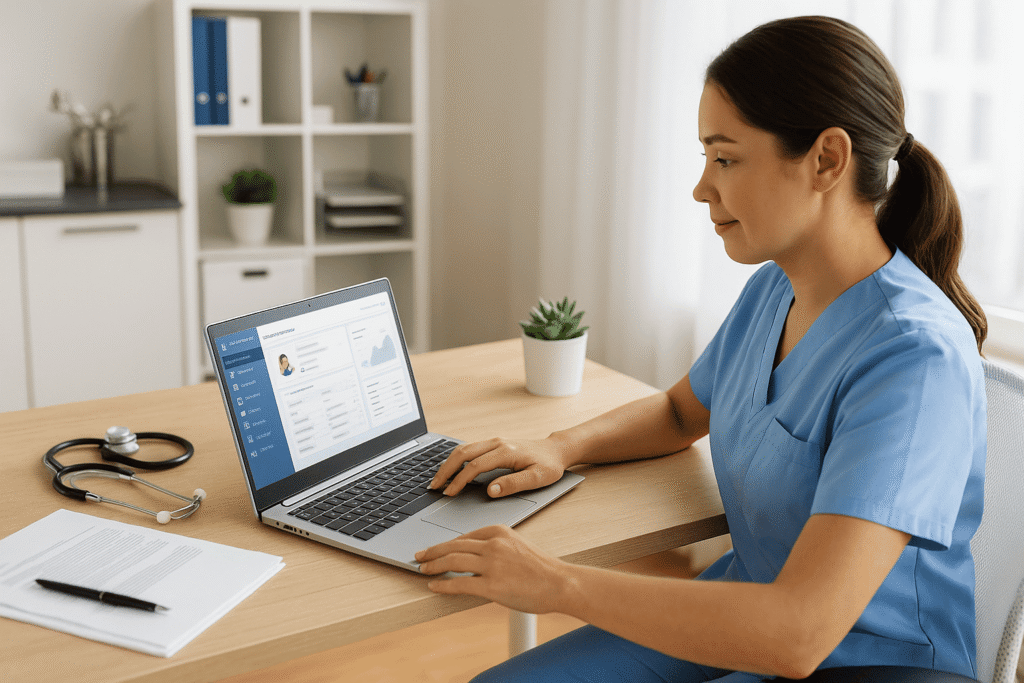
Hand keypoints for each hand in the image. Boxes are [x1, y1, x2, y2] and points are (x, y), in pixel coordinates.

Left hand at [415, 525, 570, 613]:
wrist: (560, 583)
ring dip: (433, 565)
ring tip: (422, 568)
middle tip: (419, 555)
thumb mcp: (517, 546)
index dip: (446, 543)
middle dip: (433, 551)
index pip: (465, 536)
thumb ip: (495, 547)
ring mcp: (492, 564)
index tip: (435, 548)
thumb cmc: (541, 569)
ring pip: (453, 561)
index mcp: (499, 531)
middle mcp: (493, 544)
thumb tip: (472, 557)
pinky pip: (459, 583)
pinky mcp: (492, 585)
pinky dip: (442, 584)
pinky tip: (433, 585)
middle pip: (454, 546)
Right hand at [429, 437, 569, 497]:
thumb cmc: (549, 465)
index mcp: (506, 452)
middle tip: (434, 487)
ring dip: (448, 463)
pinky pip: (469, 449)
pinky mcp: (493, 444)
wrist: (556, 450)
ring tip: (437, 480)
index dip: (460, 480)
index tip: (449, 493)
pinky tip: (450, 469)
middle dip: (446, 470)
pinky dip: (456, 459)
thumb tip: (491, 490)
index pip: (475, 466)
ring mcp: (494, 441)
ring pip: (463, 449)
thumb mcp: (537, 478)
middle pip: (463, 453)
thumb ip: (513, 484)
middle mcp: (497, 443)